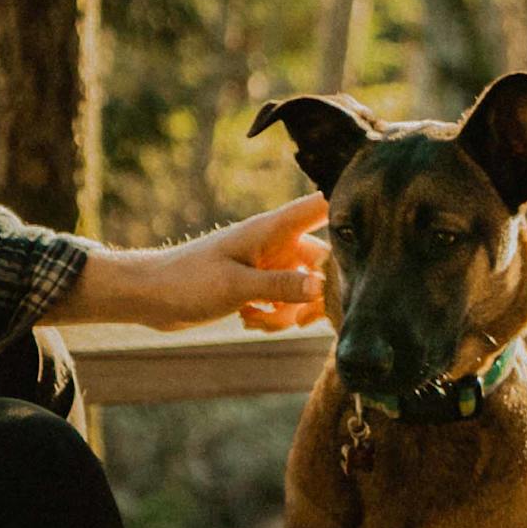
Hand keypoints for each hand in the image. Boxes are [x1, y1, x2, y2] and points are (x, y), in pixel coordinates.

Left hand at [49, 195, 329, 332]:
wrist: (149, 296)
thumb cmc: (185, 281)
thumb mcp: (235, 286)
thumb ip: (280, 287)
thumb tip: (323, 288)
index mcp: (272, 230)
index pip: (322, 207)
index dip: (350, 206)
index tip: (378, 223)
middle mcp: (276, 244)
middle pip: (324, 263)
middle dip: (315, 295)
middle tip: (296, 318)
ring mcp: (269, 265)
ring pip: (306, 289)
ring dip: (291, 312)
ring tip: (261, 320)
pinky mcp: (260, 285)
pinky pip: (287, 303)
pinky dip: (276, 318)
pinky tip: (251, 321)